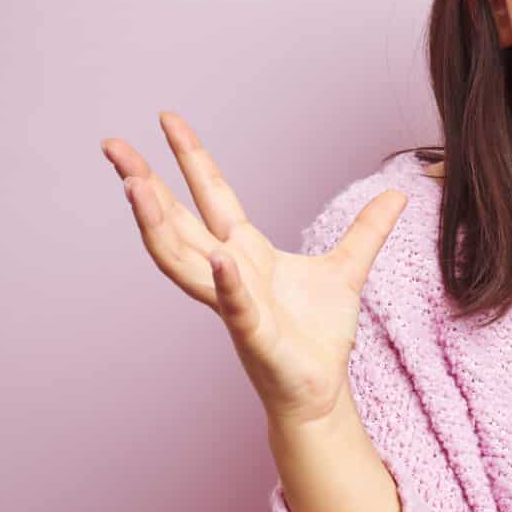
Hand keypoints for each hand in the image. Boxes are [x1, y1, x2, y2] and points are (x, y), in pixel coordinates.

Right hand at [101, 111, 407, 424]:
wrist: (321, 392)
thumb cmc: (318, 336)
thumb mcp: (348, 269)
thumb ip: (367, 230)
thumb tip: (397, 193)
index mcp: (246, 250)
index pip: (211, 194)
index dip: (191, 157)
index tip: (167, 119)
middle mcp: (228, 273)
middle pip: (176, 221)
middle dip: (144, 183)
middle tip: (113, 147)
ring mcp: (235, 304)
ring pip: (184, 261)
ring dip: (157, 225)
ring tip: (135, 188)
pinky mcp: (256, 336)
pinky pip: (236, 306)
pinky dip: (228, 283)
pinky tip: (221, 259)